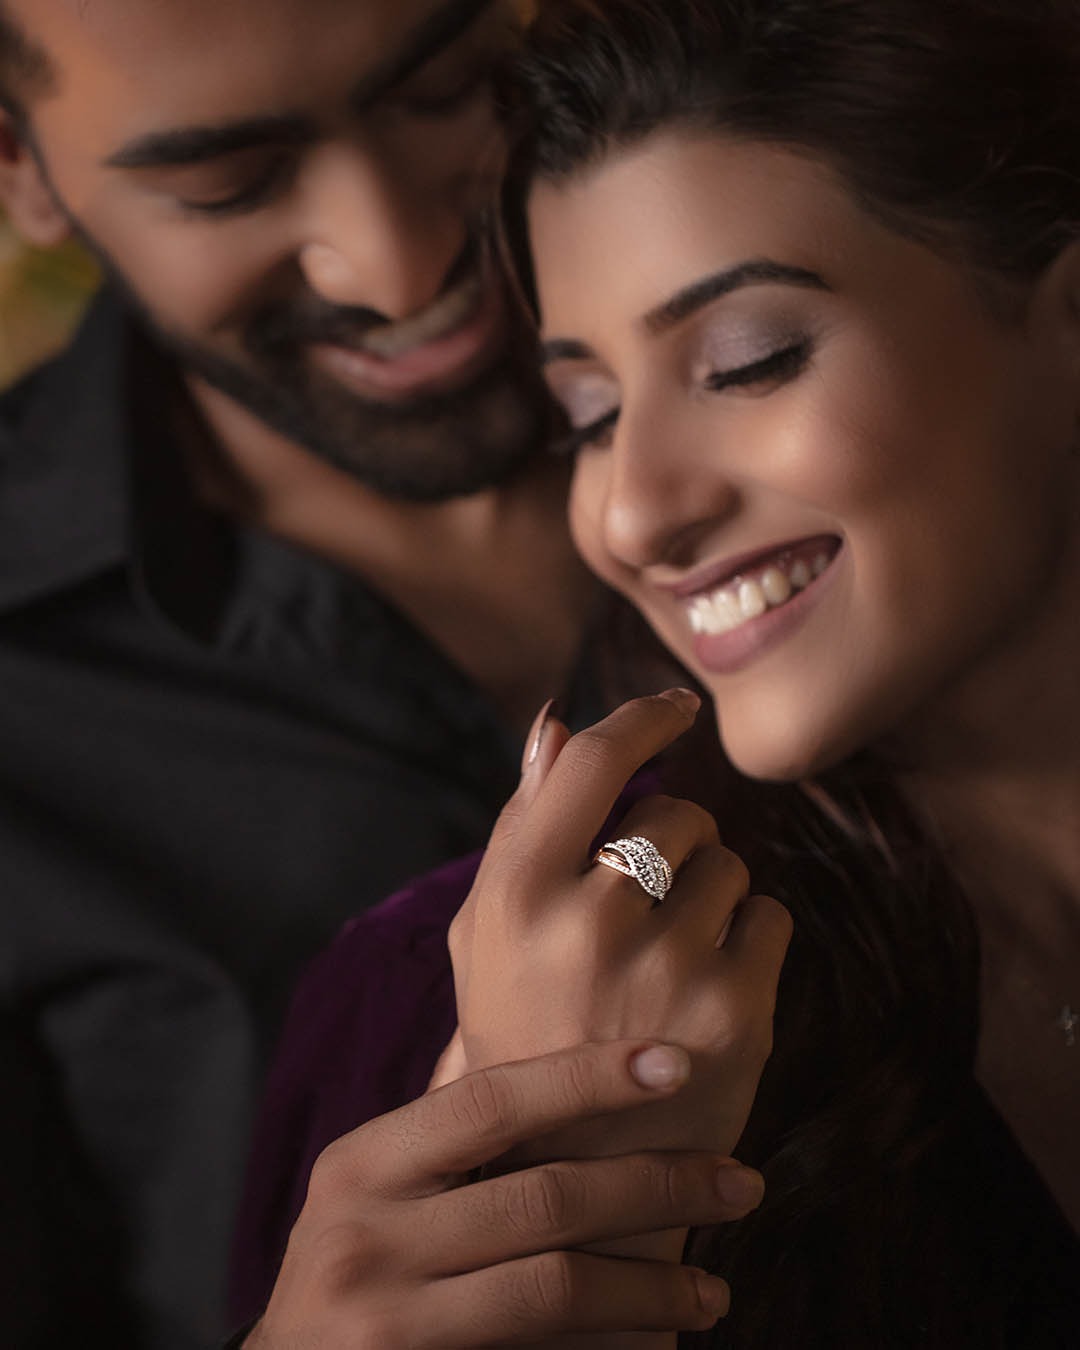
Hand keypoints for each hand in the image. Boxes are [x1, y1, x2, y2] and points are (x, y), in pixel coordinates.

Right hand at [245, 1041, 764, 1348]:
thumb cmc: (344, 1273)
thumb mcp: (366, 1189)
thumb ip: (442, 1128)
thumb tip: (536, 1040)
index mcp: (363, 1162)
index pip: (494, 1099)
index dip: (590, 1076)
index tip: (676, 1064)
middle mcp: (367, 1233)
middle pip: (544, 1196)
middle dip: (656, 1185)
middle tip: (739, 1182)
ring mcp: (385, 1317)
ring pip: (556, 1285)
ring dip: (653, 1283)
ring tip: (714, 1289)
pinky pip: (543, 1348)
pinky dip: (614, 1338)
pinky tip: (662, 1335)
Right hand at [448, 690, 792, 1163]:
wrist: (581, 1175)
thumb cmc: (526, 1033)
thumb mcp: (487, 934)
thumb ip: (519, 825)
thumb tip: (554, 722)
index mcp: (513, 896)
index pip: (592, 763)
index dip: (642, 718)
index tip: (676, 706)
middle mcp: (585, 925)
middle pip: (676, 814)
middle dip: (675, 845)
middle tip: (646, 914)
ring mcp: (665, 969)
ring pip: (730, 863)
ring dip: (713, 895)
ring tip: (670, 962)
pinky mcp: (736, 1011)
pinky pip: (771, 915)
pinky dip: (752, 940)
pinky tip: (709, 991)